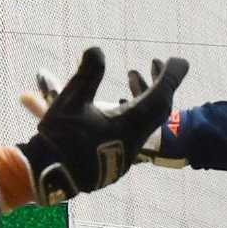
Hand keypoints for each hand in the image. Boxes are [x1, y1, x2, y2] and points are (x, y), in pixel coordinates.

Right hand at [20, 59, 188, 168]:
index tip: (178, 60)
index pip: (159, 97)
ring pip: (144, 124)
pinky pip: (132, 135)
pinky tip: (117, 109)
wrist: (48, 177)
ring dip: (143, 101)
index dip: (169, 76)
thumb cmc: (59, 139)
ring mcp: (125, 157)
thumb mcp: (70, 101)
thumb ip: (87, 75)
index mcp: (128, 126)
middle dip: (159, 87)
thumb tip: (97, 50)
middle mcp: (133, 143)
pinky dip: (130, 117)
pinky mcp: (115, 165)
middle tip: (157, 66)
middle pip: (157, 112)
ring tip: (133, 80)